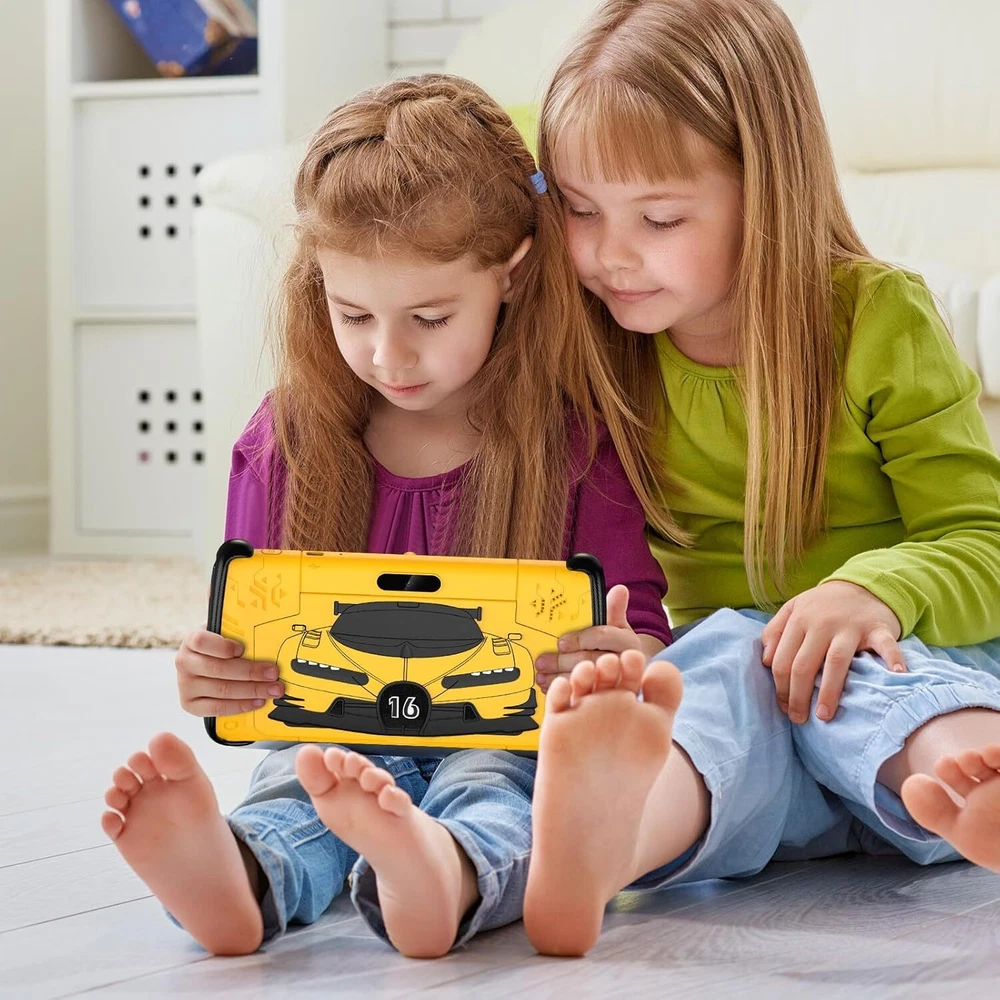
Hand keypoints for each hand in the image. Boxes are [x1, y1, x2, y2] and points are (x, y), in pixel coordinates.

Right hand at [175, 628, 283, 716]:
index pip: (202, 641)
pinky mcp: (190, 704)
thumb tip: (246, 605)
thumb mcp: (225, 630)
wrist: (207, 662)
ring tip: (273, 689)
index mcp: (192, 640)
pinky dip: (240, 706)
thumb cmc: (222, 645)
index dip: (222, 646)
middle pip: (218, 669)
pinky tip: (258, 702)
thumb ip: (233, 621)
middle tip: (273, 673)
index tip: (242, 649)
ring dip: (251, 691)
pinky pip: (217, 709)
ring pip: (221, 690)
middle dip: (250, 672)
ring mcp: (185, 685)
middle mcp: (184, 662)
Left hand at [534, 585, 650, 692]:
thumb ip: (614, 609)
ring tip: (541, 674)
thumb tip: (620, 589)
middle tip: (542, 661)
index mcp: (626, 641)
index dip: (579, 639)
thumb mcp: (617, 626)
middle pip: (590, 660)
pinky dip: (563, 692)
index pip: (602, 636)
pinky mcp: (604, 699)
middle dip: (562, 661)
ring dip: (559, 677)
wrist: (628, 673)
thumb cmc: (616, 646)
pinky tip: (548, 687)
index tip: (561, 642)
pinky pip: (581, 696)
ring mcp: (615, 684)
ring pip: (584, 681)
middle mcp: (622, 663)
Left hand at [761, 581, 905, 723]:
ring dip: (829, 691)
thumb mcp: (793, 609)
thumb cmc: (824, 605)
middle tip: (799, 719)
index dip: (780, 688)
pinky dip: (892, 660)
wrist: (864, 584)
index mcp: (799, 620)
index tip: (784, 708)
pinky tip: (895, 676)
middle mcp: (822, 624)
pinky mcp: (878, 628)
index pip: (783, 660)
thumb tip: (766, 660)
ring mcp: (850, 627)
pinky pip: (885, 646)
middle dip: (798, 696)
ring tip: (824, 715)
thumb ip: (774, 631)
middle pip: (804, 665)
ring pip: (835, 662)